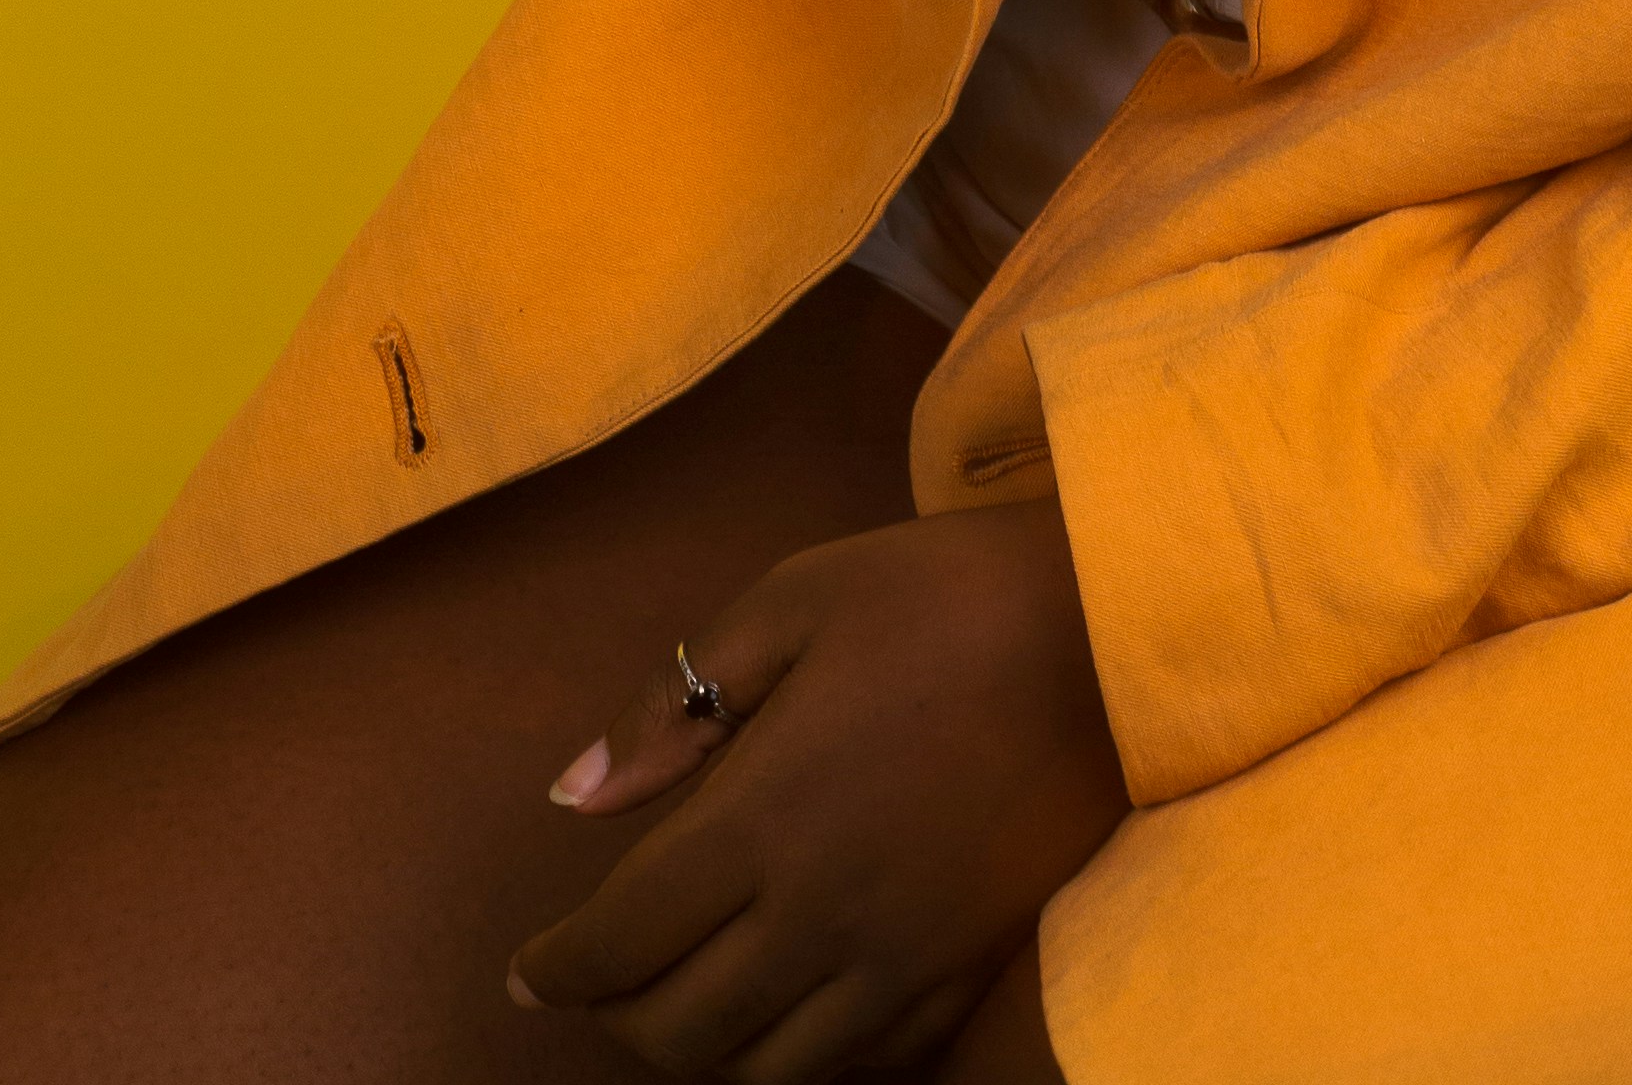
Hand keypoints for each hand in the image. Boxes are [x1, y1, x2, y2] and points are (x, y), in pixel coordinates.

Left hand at [511, 498, 1124, 1076]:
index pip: (620, 939)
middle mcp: (819, 912)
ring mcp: (897, 959)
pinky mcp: (960, 974)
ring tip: (679, 1000)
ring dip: (701, 1052)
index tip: (525, 969)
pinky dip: (799, 1058)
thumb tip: (575, 793)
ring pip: (763, 1072)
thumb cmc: (938, 594)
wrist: (1106, 629)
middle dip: (614, 1018)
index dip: (556, 968)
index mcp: (762, 814)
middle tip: (594, 982)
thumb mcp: (791, 601)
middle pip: (678, 1031)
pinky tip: (785, 1012)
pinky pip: (860, 1066)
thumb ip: (676, 704)